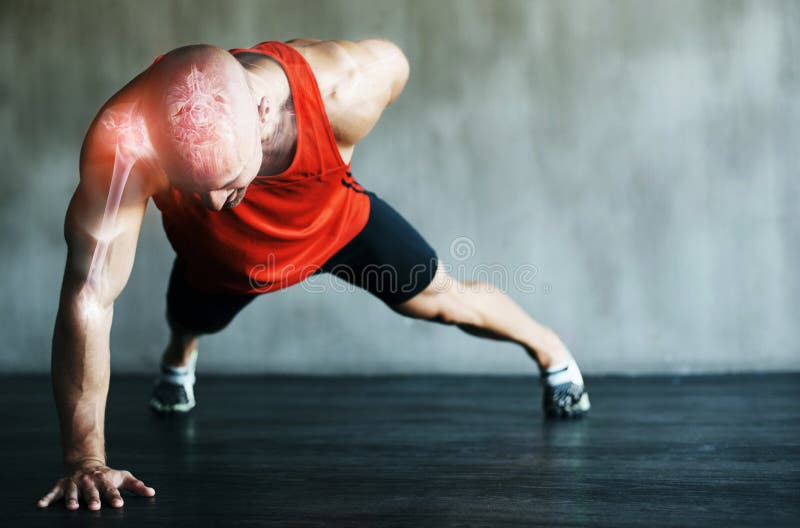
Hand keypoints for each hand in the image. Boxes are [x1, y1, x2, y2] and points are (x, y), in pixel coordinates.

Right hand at [37, 460, 154, 509]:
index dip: (114, 496)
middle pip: (91, 491)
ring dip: (72, 499)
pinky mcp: (61, 485)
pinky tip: (40, 506)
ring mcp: (74, 483)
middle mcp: (89, 481)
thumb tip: (152, 493)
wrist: (86, 464)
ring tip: (72, 507)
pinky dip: (46, 498)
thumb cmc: (107, 476)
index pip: (111, 489)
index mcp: (104, 480)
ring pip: (72, 492)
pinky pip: (52, 493)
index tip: (119, 504)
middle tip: (95, 507)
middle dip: (93, 499)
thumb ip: (136, 486)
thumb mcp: (122, 477)